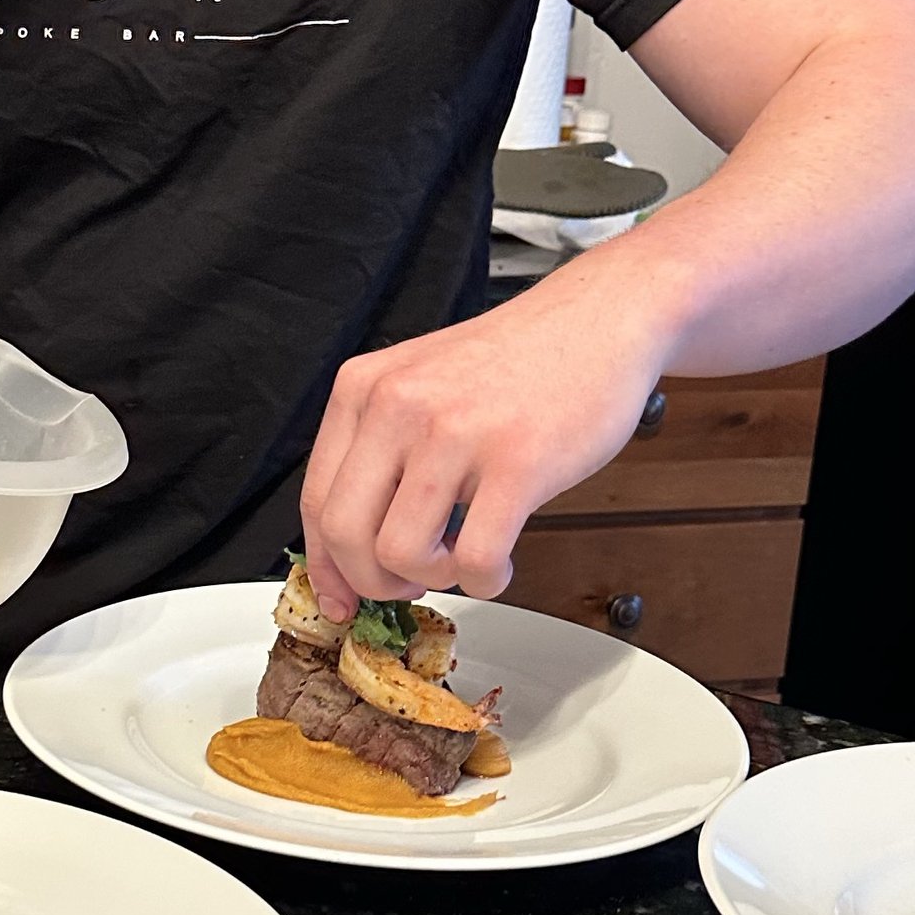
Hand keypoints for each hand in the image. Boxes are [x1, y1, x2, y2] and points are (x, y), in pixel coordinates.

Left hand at [299, 267, 669, 616]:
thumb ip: (379, 452)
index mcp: (364, 388)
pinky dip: (485, 580)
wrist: (599, 319)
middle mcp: (399, 405)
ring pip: (402, 553)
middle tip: (411, 583)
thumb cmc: (516, 361)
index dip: (329, 565)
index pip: (316, 500)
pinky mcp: (517, 462)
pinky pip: (475, 558)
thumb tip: (350, 551)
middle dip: (375, 581)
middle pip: (345, 534)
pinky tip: (499, 562)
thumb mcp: (421, 384)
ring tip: (464, 557)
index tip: (345, 595)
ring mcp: (456, 433)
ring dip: (435, 578)